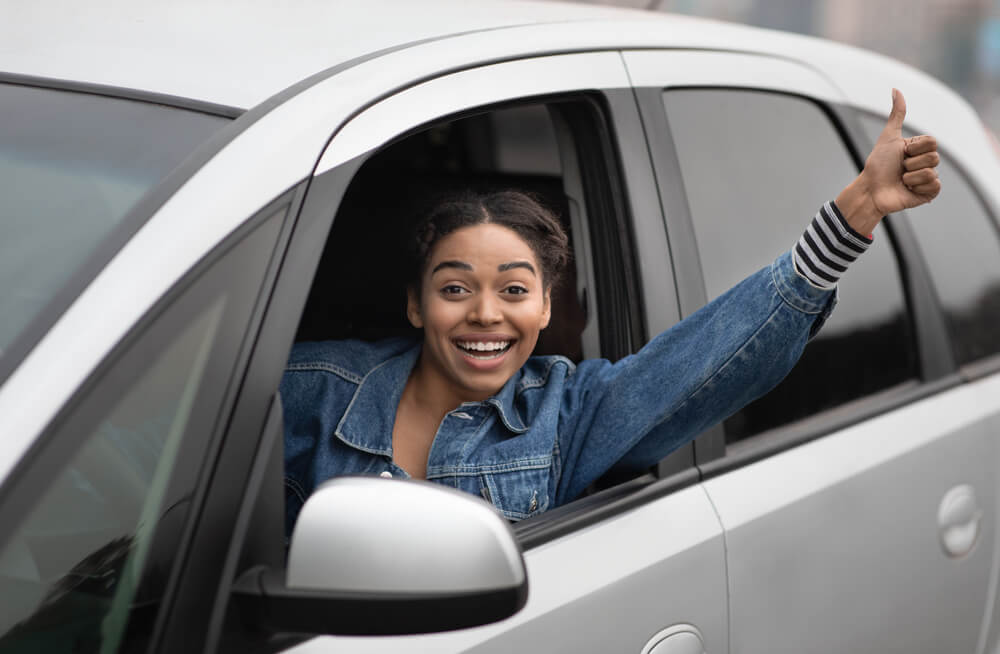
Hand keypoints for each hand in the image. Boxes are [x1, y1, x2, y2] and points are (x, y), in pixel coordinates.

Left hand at [836, 89, 940, 235]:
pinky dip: (917, 186)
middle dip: (911, 163)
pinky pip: (934, 185)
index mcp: (921, 149)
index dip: (914, 148)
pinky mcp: (929, 193)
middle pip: (934, 157)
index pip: (932, 142)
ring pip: (931, 172)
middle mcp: (927, 162)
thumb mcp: (889, 137)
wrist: (870, 189)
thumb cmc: (877, 165)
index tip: (901, 153)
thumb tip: (895, 89)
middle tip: (900, 169)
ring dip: (911, 176)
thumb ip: (896, 114)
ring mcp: (929, 178)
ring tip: (901, 180)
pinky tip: (908, 190)